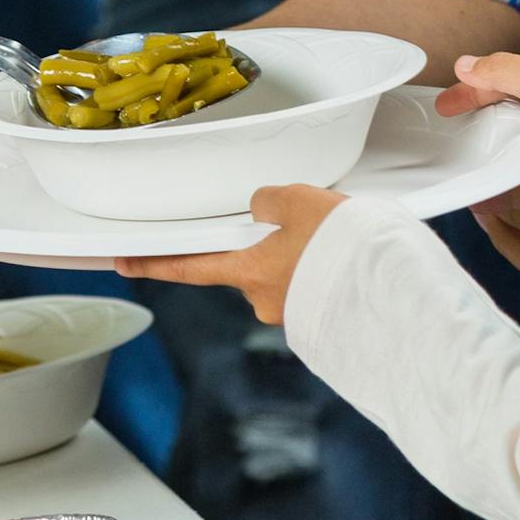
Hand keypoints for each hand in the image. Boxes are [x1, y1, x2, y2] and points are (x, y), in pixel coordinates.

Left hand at [118, 183, 348, 322]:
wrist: (395, 290)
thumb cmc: (344, 246)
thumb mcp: (299, 201)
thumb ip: (268, 202)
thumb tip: (262, 210)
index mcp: (248, 271)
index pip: (187, 266)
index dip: (153, 261)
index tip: (124, 261)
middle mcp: (264, 300)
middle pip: (251, 264)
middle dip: (272, 243)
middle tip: (308, 224)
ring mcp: (295, 313)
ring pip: (288, 273)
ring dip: (306, 255)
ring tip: (340, 236)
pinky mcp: (324, 319)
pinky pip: (315, 287)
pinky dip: (326, 271)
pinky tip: (349, 258)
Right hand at [445, 48, 519, 322]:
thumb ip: (502, 73)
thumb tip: (465, 65)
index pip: (509, 77)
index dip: (474, 88)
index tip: (445, 105)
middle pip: (514, 115)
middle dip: (482, 127)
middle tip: (450, 140)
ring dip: (494, 161)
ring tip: (464, 171)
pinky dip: (510, 191)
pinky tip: (486, 198)